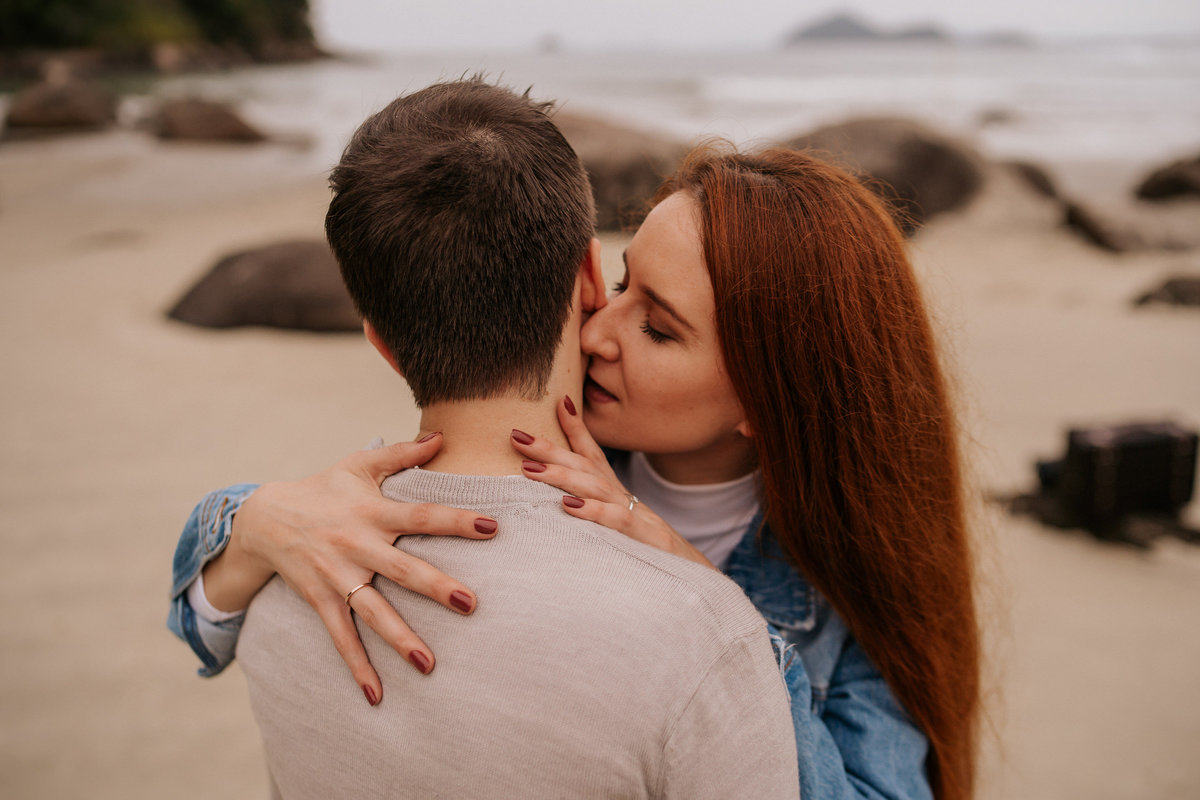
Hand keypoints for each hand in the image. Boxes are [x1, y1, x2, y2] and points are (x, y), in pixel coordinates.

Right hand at [204, 433, 498, 704]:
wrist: (263, 517)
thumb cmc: (323, 488)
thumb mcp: (359, 464)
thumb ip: (401, 453)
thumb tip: (441, 436)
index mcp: (372, 511)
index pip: (421, 515)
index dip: (456, 520)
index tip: (492, 526)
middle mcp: (357, 545)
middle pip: (402, 569)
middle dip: (436, 587)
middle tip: (472, 603)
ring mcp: (337, 577)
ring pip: (372, 612)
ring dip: (400, 639)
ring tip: (429, 665)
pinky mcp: (320, 600)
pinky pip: (340, 638)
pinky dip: (357, 668)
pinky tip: (376, 696)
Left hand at [510, 396, 714, 569]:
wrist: (689, 577)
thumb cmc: (643, 553)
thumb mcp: (614, 526)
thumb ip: (589, 510)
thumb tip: (554, 503)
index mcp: (613, 492)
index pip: (592, 453)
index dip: (576, 426)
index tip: (558, 401)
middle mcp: (622, 497)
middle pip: (584, 465)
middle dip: (549, 448)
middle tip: (516, 435)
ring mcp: (633, 515)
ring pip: (594, 487)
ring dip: (560, 476)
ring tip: (529, 469)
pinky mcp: (642, 538)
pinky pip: (615, 520)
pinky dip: (592, 512)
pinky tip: (568, 507)